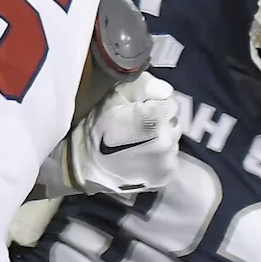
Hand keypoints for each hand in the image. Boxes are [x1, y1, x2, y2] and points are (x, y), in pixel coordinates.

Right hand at [67, 72, 180, 194]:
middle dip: (160, 121)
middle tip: (138, 126)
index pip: (171, 104)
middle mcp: (166, 140)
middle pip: (173, 122)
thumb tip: (164, 89)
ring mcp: (167, 160)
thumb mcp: (115, 97)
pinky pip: (170, 158)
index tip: (141, 109)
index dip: (156, 104)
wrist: (87, 165)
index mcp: (154, 119)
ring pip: (172, 140)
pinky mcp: (166, 174)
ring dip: (161, 137)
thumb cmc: (99, 127)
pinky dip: (160, 155)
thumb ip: (144, 87)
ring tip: (139, 141)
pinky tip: (142, 155)